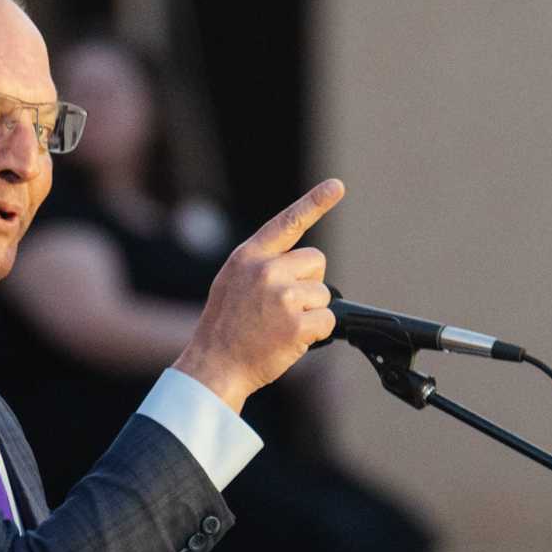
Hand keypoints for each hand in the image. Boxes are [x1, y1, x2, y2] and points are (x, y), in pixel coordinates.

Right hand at [173, 179, 343, 413]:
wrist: (214, 365)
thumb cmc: (226, 327)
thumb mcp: (232, 282)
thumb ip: (261, 266)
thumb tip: (297, 262)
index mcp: (248, 257)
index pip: (287, 222)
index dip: (315, 202)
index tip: (337, 186)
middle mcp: (266, 270)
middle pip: (316, 261)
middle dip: (309, 282)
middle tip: (284, 306)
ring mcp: (282, 296)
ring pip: (323, 294)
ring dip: (310, 312)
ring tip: (280, 326)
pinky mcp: (296, 323)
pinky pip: (327, 320)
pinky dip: (316, 333)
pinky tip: (290, 340)